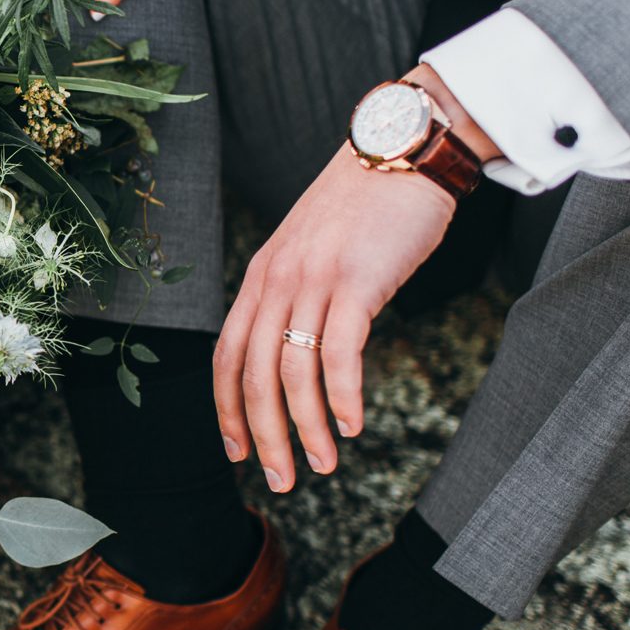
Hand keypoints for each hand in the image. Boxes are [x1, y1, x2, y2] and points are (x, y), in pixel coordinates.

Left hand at [212, 67, 500, 491]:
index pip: (228, 355)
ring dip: (306, 429)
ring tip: (323, 466)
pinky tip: (352, 425)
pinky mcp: (357, 282)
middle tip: (278, 480)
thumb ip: (295, 293)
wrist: (402, 149)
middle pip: (254, 376)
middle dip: (262, 437)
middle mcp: (276, 280)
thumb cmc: (364, 204)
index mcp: (260, 276)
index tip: (235, 451)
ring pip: (294, 374)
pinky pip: (339, 354)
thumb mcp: (312, 248)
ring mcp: (314, 280)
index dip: (227, 409)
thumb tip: (296, 348)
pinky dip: (341, 398)